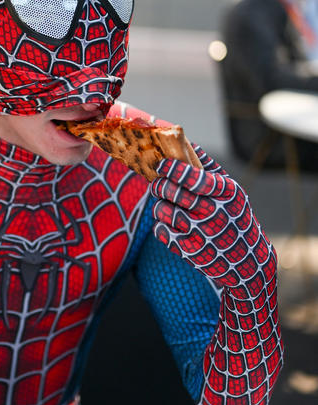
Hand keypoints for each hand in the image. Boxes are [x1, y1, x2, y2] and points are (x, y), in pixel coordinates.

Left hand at [150, 146, 275, 297]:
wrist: (247, 260)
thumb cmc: (235, 217)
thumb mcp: (231, 192)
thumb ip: (210, 168)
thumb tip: (189, 144)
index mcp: (226, 194)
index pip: (192, 177)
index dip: (172, 169)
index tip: (160, 165)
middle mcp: (213, 213)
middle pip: (172, 192)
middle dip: (159, 185)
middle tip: (157, 183)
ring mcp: (200, 233)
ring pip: (162, 210)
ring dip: (160, 204)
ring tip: (168, 204)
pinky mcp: (188, 250)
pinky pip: (161, 230)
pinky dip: (162, 225)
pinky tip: (173, 224)